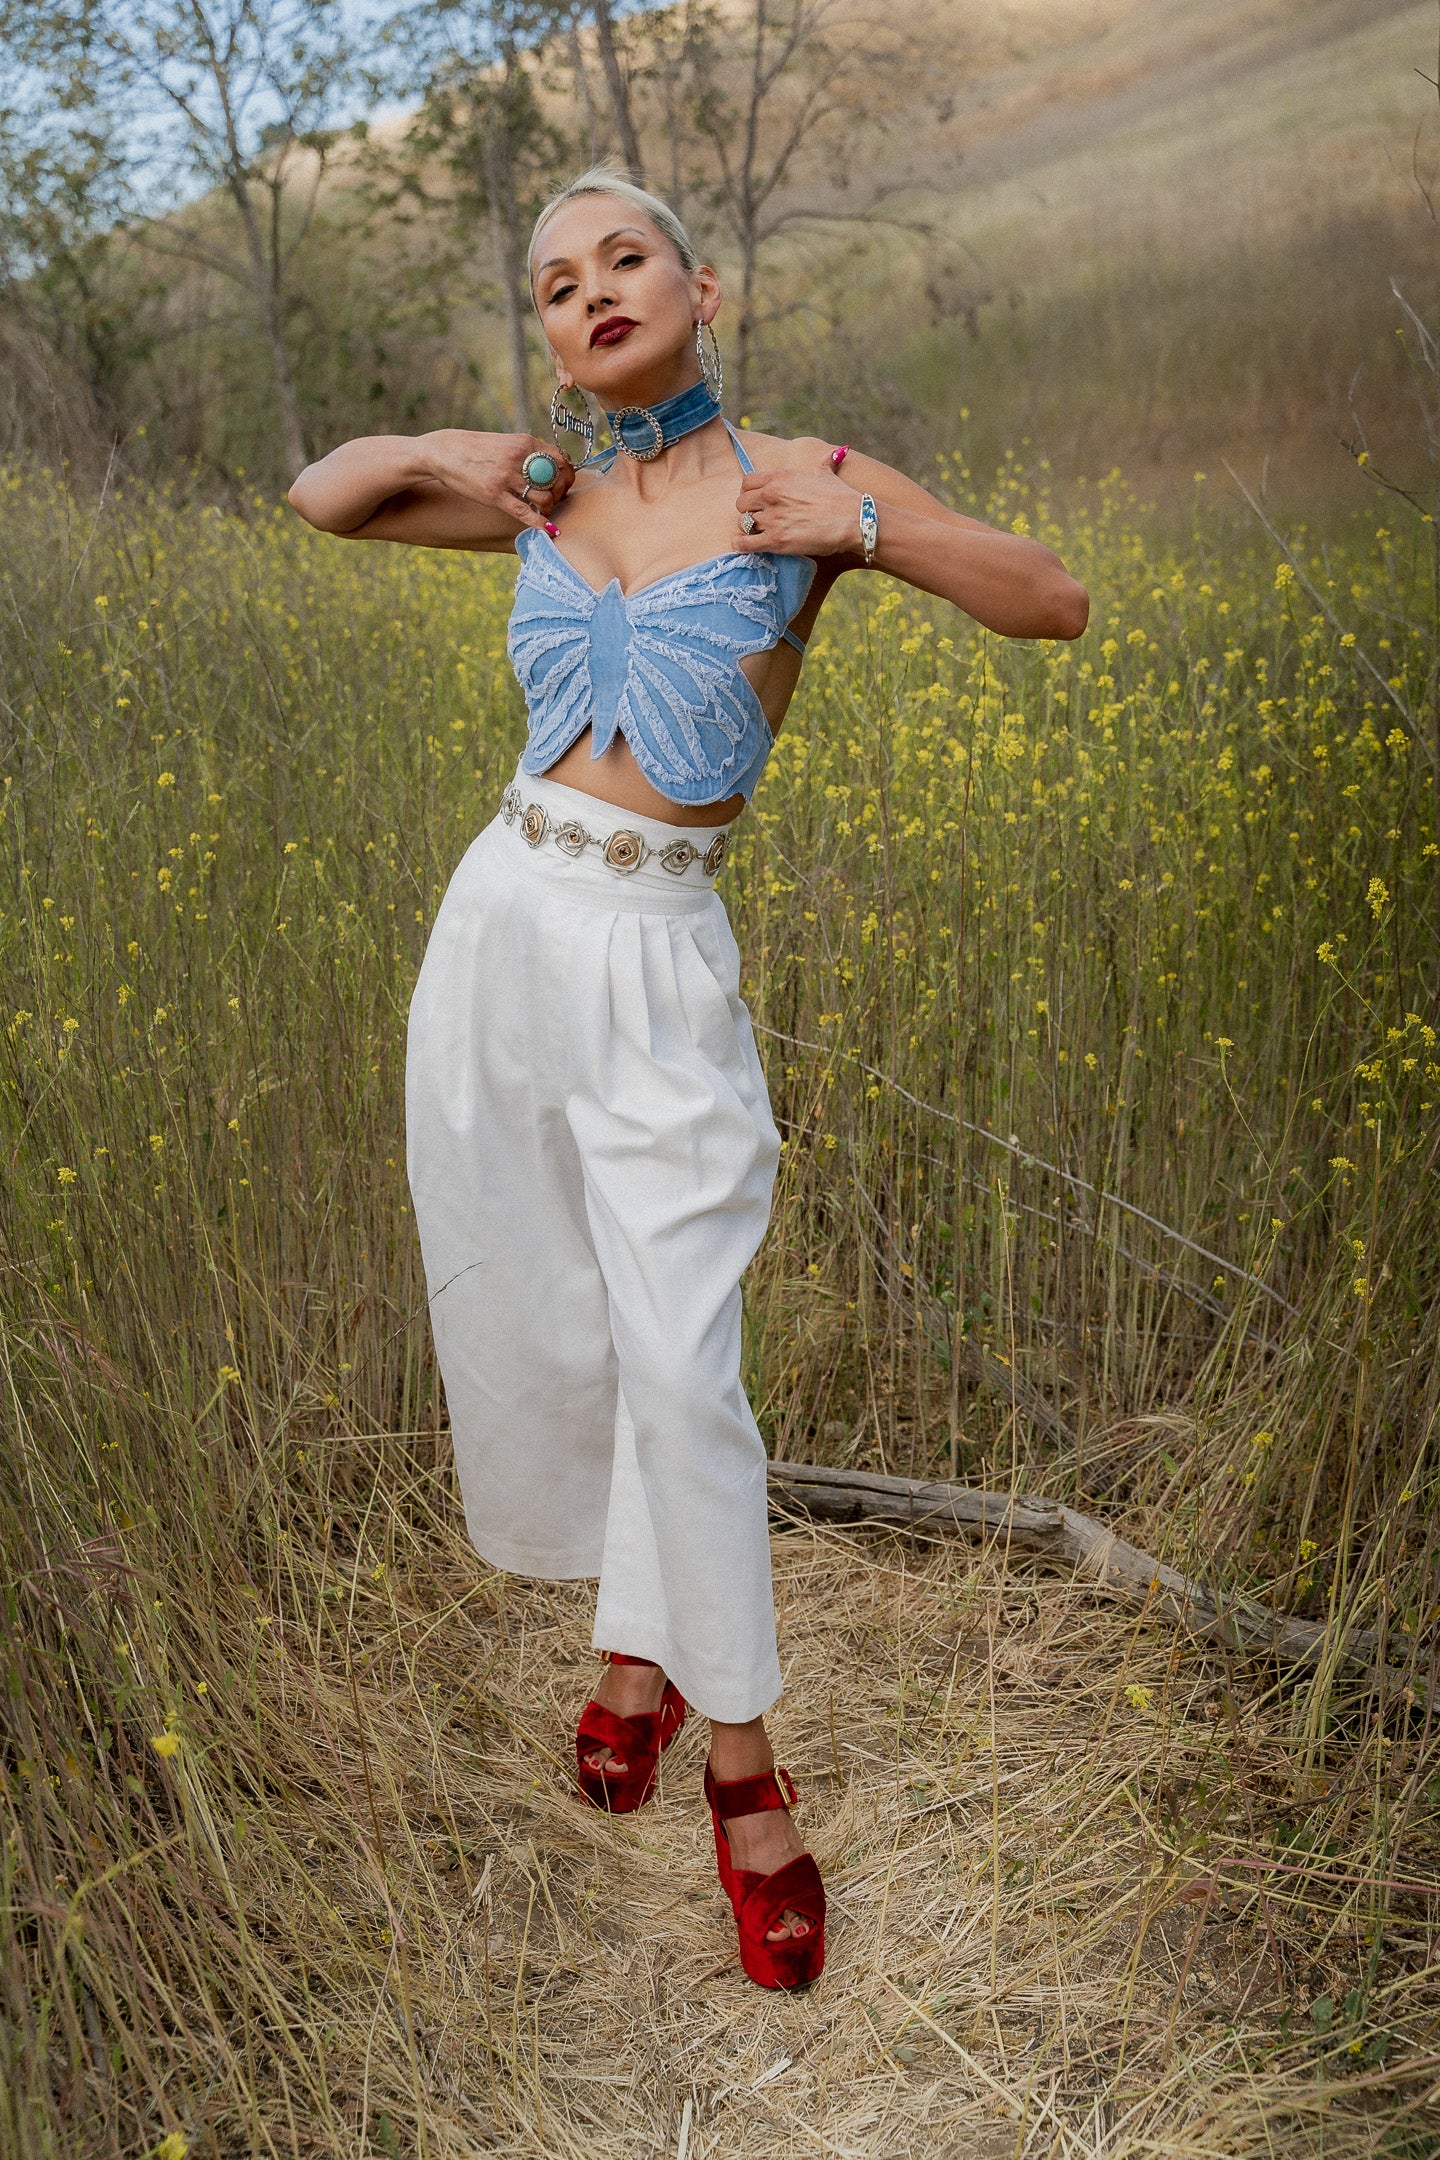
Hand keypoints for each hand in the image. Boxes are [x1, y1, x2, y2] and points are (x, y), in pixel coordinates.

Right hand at [420, 428, 575, 529]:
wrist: (445, 451)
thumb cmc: (477, 448)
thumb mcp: (506, 441)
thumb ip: (528, 452)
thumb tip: (551, 464)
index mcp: (524, 442)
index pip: (561, 459)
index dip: (567, 474)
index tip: (564, 482)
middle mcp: (518, 458)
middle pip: (556, 480)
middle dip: (560, 493)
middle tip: (555, 498)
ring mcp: (506, 477)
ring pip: (544, 498)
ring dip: (549, 507)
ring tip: (544, 510)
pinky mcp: (495, 495)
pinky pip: (524, 512)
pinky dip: (539, 523)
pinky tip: (548, 530)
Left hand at [734, 465, 862, 558]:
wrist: (853, 520)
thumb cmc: (841, 498)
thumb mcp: (828, 476)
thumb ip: (824, 463)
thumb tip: (835, 453)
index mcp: (780, 477)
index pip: (746, 482)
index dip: (749, 493)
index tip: (757, 501)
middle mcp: (771, 494)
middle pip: (741, 503)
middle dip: (748, 511)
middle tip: (759, 519)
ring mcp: (772, 518)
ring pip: (743, 523)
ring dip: (750, 529)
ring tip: (761, 533)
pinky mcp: (775, 540)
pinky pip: (744, 543)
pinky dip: (742, 545)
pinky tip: (747, 545)